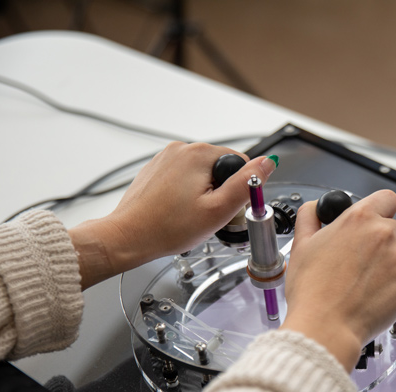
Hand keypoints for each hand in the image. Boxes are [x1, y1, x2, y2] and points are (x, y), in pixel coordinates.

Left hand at [68, 142, 276, 289]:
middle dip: (220, 192)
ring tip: (189, 215)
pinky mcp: (157, 169)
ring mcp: (166, 158)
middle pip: (221, 168)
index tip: (224, 209)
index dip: (238, 191)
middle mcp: (181, 149)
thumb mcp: (218, 210)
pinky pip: (184, 178)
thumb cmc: (167, 228)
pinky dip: (185, 194)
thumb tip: (267, 163)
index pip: (240, 164)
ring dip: (203, 194)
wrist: (128, 236)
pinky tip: (177, 211)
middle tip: (206, 216)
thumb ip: (246, 184)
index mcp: (199, 154)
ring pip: (202, 174)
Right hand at [281, 190, 395, 371]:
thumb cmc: (311, 291)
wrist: (324, 327)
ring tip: (373, 285)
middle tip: (365, 266)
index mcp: (359, 218)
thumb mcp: (300, 245)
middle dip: (384, 245)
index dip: (382, 211)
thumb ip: (310, 217)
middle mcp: (384, 233)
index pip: (387, 199)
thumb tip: (316, 208)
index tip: (376, 224)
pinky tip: (390, 293)